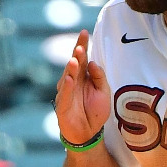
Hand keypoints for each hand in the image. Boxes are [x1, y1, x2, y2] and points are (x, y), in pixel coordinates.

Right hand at [54, 30, 111, 146]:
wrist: (89, 134)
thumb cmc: (95, 112)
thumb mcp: (104, 92)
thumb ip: (100, 77)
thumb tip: (93, 62)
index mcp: (83, 77)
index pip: (82, 58)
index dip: (82, 45)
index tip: (84, 32)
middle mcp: (73, 82)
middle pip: (74, 65)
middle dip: (76, 56)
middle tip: (80, 47)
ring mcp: (66, 93)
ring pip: (68, 78)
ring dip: (71, 69)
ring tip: (75, 60)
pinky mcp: (62, 106)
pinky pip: (65, 95)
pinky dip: (67, 87)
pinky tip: (69, 79)